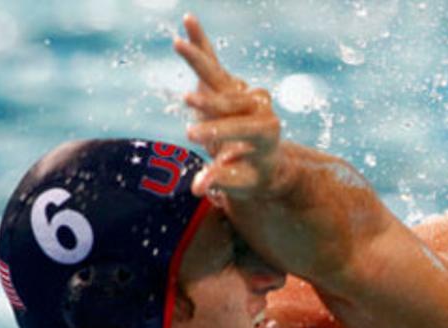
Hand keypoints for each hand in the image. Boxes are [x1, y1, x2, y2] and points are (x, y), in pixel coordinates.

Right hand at [174, 15, 282, 199]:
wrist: (266, 164)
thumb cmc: (252, 177)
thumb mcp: (239, 184)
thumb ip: (219, 182)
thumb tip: (198, 188)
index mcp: (268, 132)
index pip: (242, 126)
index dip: (218, 130)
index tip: (192, 136)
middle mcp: (261, 106)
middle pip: (230, 97)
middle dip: (208, 103)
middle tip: (186, 104)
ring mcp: (246, 92)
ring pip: (218, 74)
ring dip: (197, 59)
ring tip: (178, 43)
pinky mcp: (231, 85)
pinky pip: (213, 61)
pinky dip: (200, 43)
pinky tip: (188, 21)